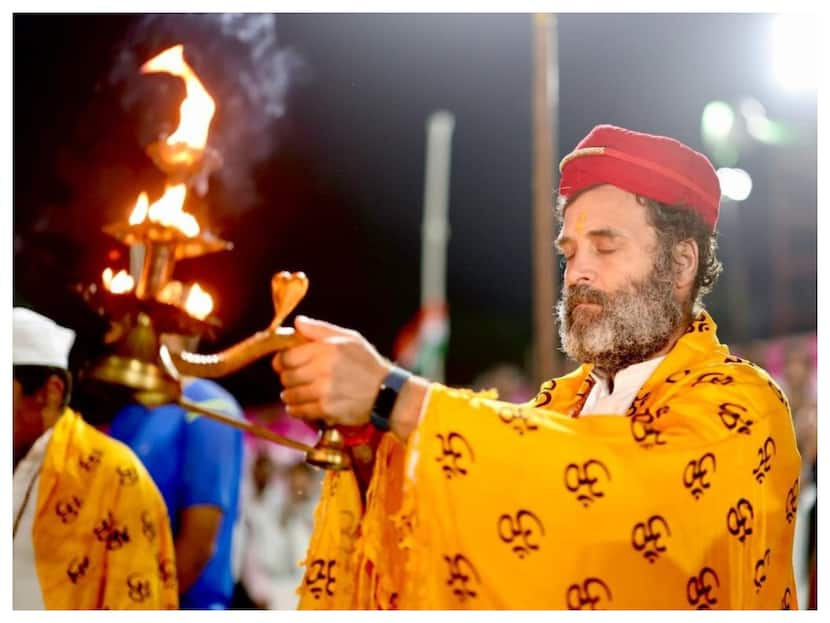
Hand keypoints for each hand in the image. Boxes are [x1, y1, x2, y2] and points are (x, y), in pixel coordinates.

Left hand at [272, 316, 390, 427]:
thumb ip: (320, 329)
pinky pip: (298, 411)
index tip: (285, 363)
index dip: (281, 360)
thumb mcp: (349, 338)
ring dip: (291, 394)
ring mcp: (323, 392)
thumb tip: (297, 322)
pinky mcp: (326, 410)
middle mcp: (322, 370)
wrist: (386, 393)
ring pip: (289, 395)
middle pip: (286, 377)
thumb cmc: (367, 363)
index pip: (286, 357)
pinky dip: (296, 409)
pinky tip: (305, 404)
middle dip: (287, 377)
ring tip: (301, 392)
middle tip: (296, 378)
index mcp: (326, 349)